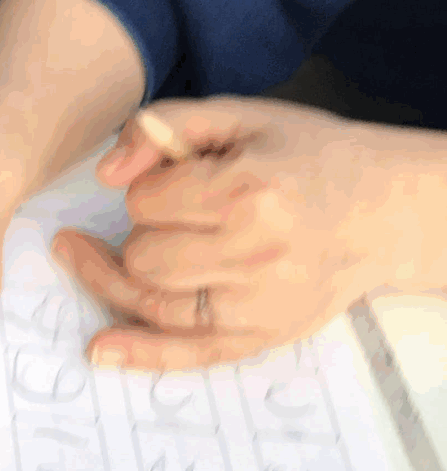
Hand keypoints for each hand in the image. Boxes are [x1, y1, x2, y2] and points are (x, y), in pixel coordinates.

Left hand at [50, 96, 405, 370]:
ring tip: (86, 254)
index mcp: (248, 191)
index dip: (146, 187)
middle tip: (174, 214)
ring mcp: (260, 303)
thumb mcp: (241, 117)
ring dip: (121, 278)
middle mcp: (255, 253)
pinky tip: (100, 348)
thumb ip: (166, 125)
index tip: (173, 180)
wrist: (384, 210)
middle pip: (143, 255)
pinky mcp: (264, 335)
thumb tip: (106, 171)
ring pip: (151, 302)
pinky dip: (140, 353)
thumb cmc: (308, 158)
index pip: (144, 201)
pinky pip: (189, 352)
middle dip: (142, 231)